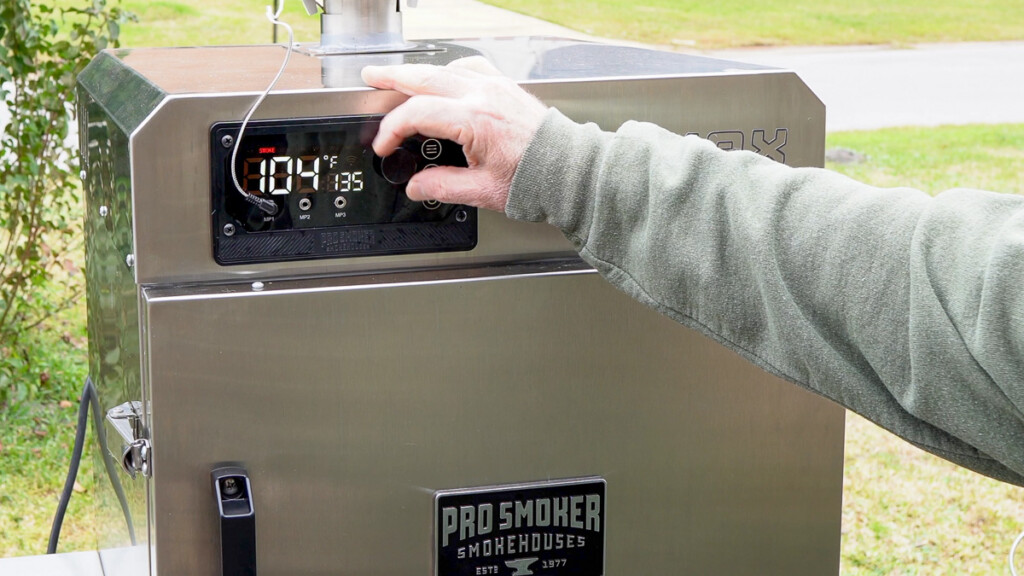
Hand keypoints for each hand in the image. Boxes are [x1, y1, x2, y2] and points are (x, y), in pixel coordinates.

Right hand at [361, 57, 547, 211]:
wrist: (570, 171)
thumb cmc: (536, 180)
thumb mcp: (483, 191)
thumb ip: (443, 186)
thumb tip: (417, 187)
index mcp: (474, 120)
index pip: (417, 114)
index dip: (392, 129)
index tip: (386, 147)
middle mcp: (484, 96)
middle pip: (426, 77)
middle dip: (393, 78)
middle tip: (371, 77)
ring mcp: (496, 87)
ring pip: (447, 69)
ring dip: (419, 72)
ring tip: (399, 77)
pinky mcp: (506, 88)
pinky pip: (471, 68)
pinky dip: (450, 71)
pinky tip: (443, 79)